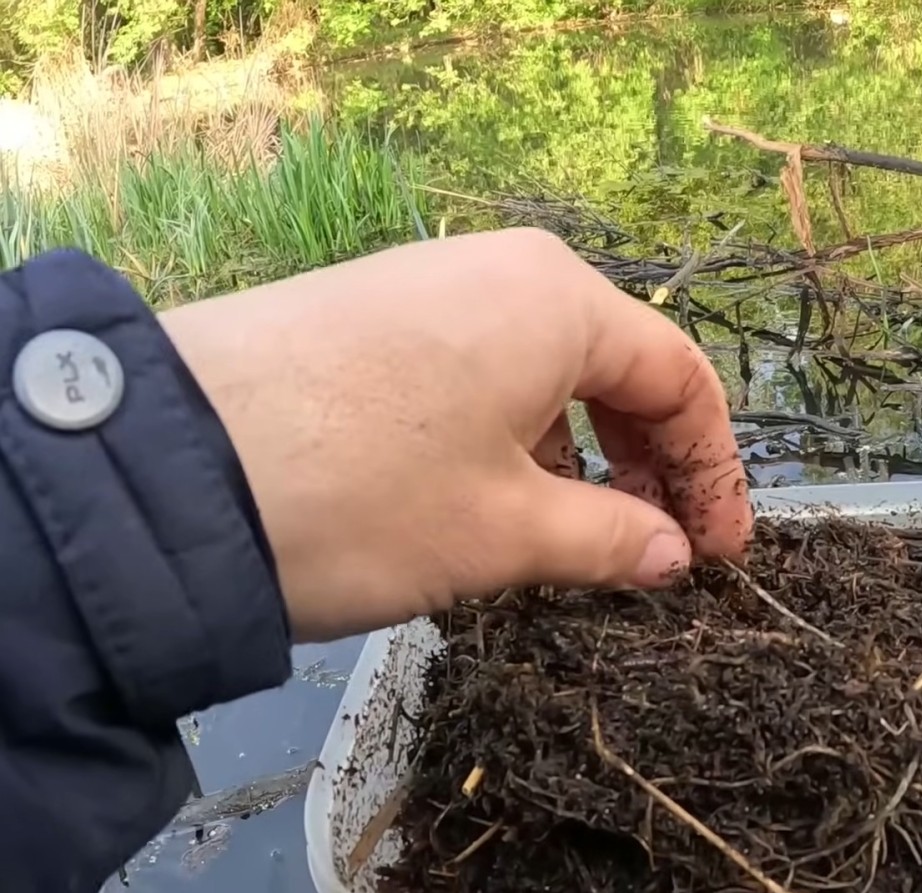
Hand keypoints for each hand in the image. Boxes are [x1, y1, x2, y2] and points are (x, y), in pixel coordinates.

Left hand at [158, 228, 752, 641]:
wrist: (162, 469)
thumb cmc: (367, 496)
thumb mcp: (505, 533)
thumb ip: (612, 539)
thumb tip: (673, 554)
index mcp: (559, 301)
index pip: (680, 378)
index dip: (714, 470)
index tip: (720, 553)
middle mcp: (502, 270)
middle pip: (617, 365)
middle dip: (651, 460)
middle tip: (663, 548)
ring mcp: (429, 284)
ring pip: (545, 369)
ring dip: (581, 453)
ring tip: (578, 537)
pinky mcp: (370, 314)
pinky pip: (479, 367)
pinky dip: (514, 433)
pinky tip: (495, 497)